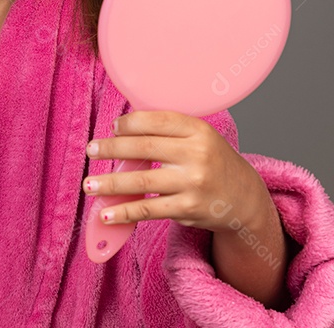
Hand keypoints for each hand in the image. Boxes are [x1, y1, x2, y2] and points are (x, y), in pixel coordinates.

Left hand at [81, 110, 273, 234]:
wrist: (244, 198)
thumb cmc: (212, 161)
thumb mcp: (200, 137)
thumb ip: (168, 131)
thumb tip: (121, 130)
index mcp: (198, 130)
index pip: (156, 120)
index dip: (130, 123)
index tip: (113, 127)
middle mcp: (196, 155)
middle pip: (144, 148)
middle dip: (111, 148)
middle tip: (91, 150)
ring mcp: (192, 184)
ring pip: (141, 181)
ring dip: (110, 184)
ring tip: (89, 184)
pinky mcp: (187, 209)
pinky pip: (148, 210)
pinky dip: (124, 212)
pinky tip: (106, 213)